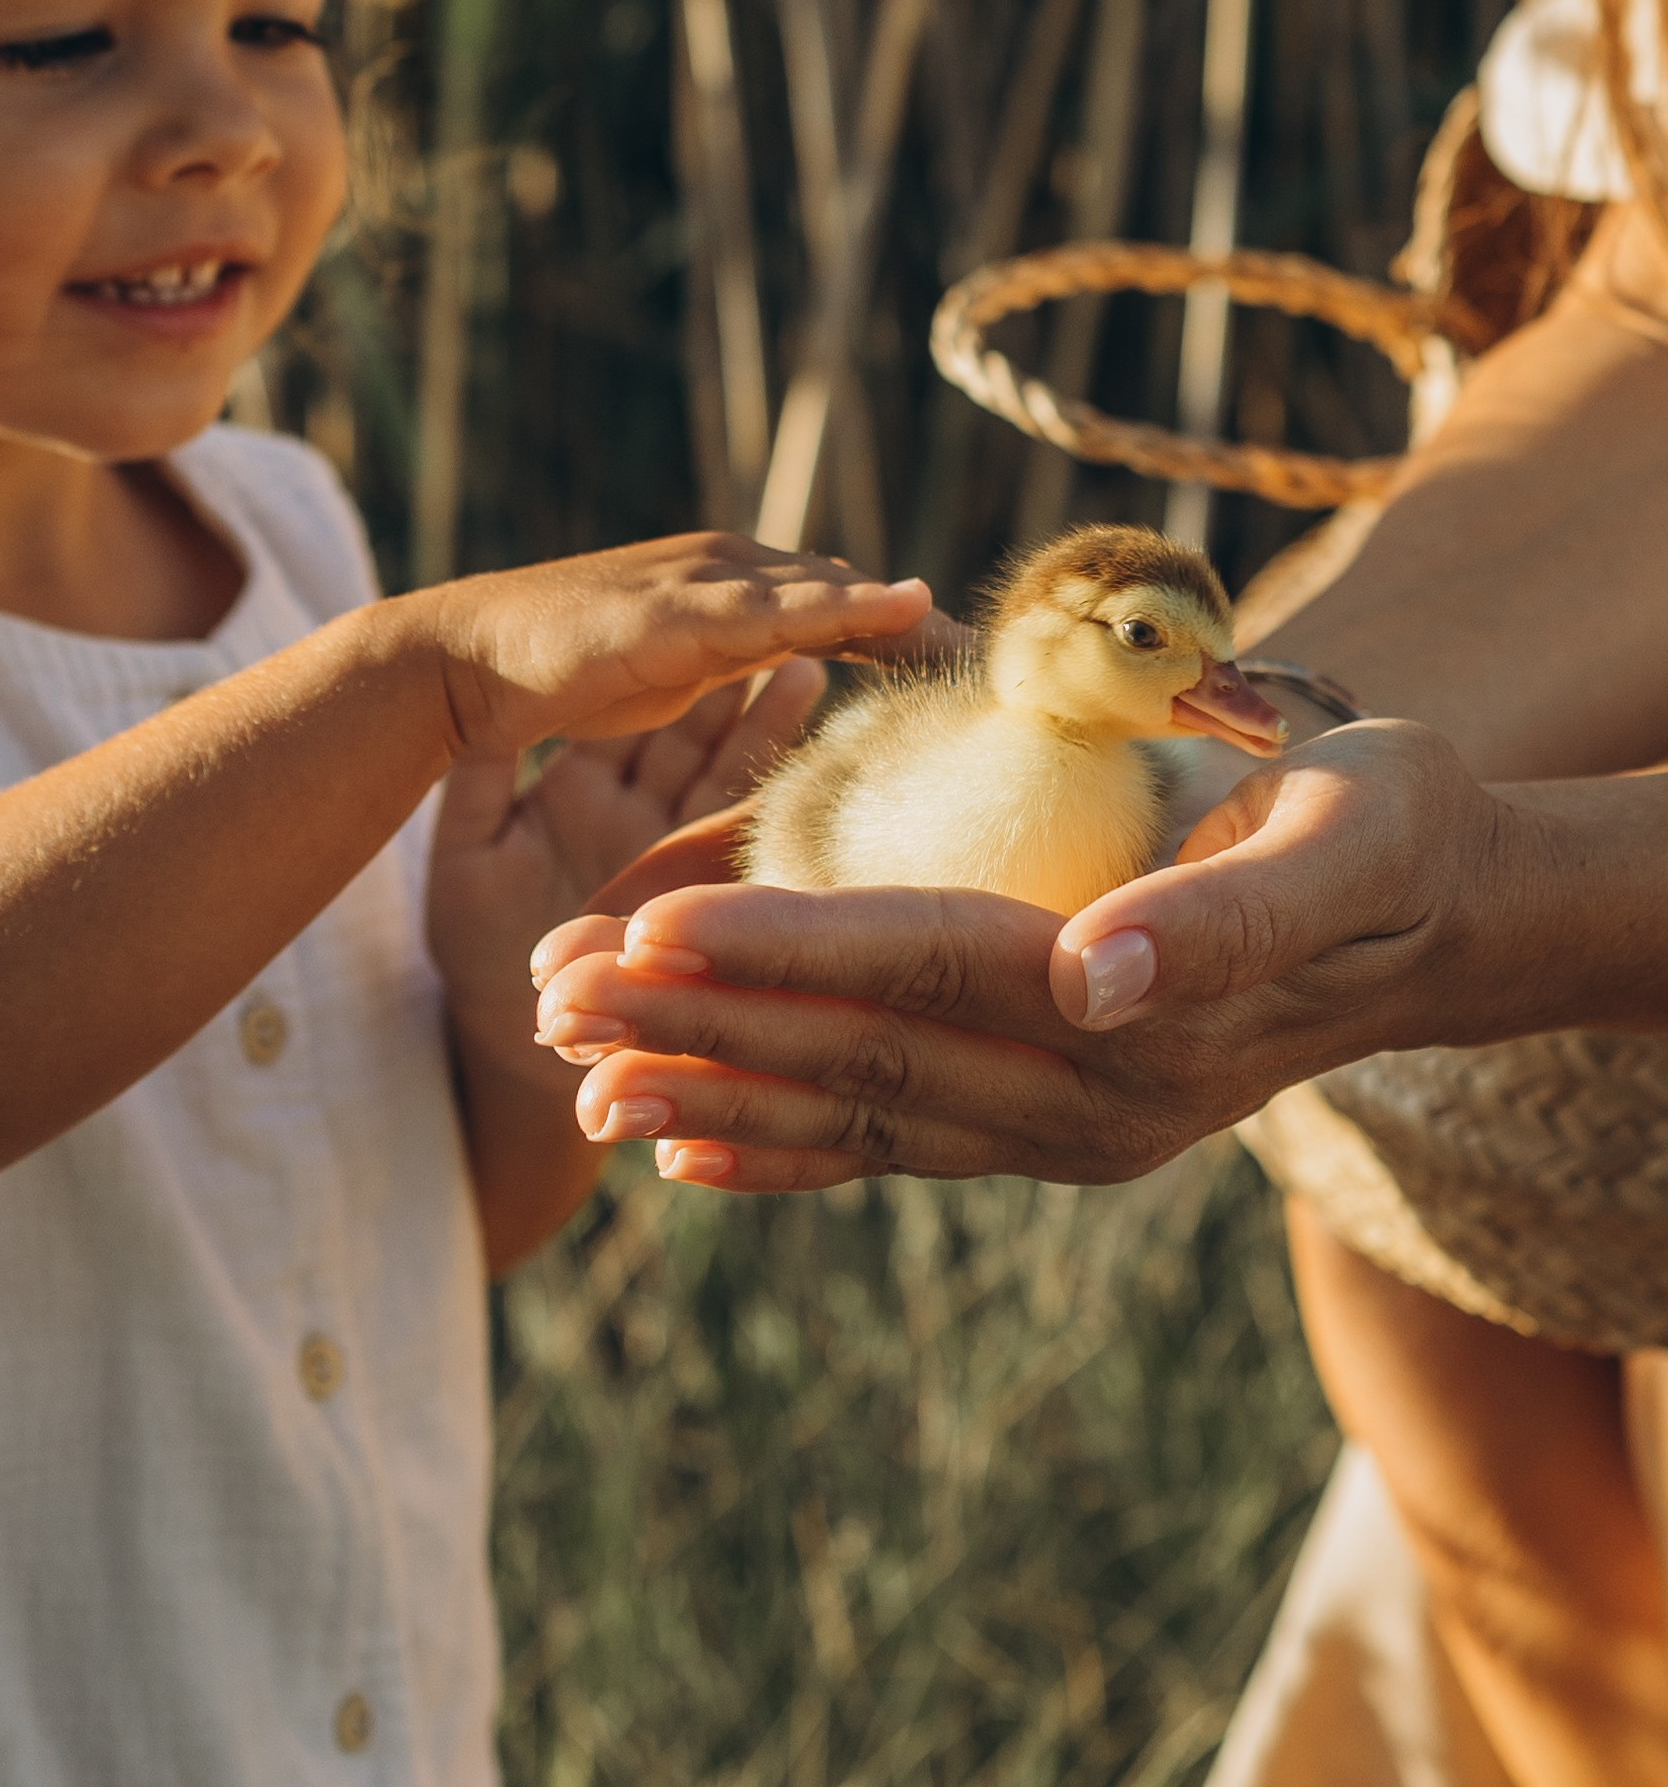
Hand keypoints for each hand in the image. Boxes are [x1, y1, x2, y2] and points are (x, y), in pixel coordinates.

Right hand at [424, 534, 948, 760]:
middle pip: (855, 597)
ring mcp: (707, 582)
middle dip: (931, 629)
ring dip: (910, 616)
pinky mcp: (679, 611)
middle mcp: (733, 567)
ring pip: (830, 594)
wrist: (466, 658)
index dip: (912, 635)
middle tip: (1021, 661)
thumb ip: (734, 661)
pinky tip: (903, 605)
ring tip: (985, 641)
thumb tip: (796, 666)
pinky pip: (779, 610)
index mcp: (736, 585)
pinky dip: (846, 605)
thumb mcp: (672, 671)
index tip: (987, 667)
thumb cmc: (562, 673)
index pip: (844, 607)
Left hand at [428, 660, 823, 1073]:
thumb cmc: (475, 951)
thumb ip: (480, 784)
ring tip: (815, 673)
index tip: (708, 625)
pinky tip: (815, 773)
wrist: (501, 1039)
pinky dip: (767, 805)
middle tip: (795, 630)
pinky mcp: (681, 898)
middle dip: (745, 683)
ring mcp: (664, 856)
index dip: (678, 672)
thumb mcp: (469, 857)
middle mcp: (635, 816)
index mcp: (582, 791)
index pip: (641, 716)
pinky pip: (730, 843)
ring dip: (767, 729)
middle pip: (698, 734)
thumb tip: (479, 712)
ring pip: (725, 779)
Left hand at [528, 720, 1544, 1191]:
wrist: (1437, 918)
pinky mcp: (1046, 1131)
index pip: (920, 966)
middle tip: (548, 993)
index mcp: (1136, 1008)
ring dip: (707, 1090)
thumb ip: (1220, 917)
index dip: (779, 947)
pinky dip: (783, 1155)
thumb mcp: (1343, 840)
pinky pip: (894, 1150)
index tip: (645, 926)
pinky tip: (682, 1153)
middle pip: (856, 1052)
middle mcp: (1089, 1100)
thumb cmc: (1386, 832)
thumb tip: (1091, 976)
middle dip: (692, 1022)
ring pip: (854, 1113)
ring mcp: (1064, 1132)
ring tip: (573, 1072)